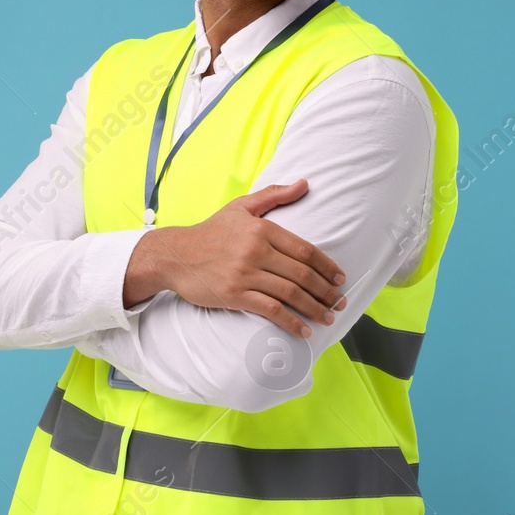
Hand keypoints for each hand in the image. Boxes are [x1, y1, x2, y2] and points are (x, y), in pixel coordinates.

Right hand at [122, 179, 346, 337]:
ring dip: (315, 308)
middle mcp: (256, 251)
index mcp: (262, 229)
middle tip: (340, 302)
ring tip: (329, 317)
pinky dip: (291, 322)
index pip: (305, 250)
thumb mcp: (241, 207)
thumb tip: (304, 183)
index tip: (341, 279)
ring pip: (290, 294)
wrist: (174, 255)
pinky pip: (270, 310)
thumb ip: (274, 195)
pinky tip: (304, 330)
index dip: (327, 266)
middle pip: (302, 274)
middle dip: (326, 291)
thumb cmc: (211, 231)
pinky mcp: (234, 295)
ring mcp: (245, 274)